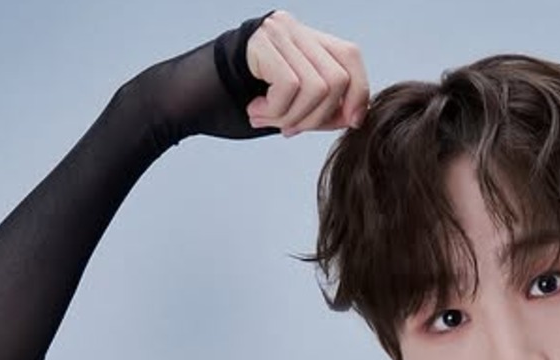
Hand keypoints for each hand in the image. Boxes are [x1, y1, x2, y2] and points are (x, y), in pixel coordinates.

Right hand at [243, 11, 368, 136]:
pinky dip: (276, 110)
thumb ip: (326, 107)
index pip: (350, 55)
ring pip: (316, 88)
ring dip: (292, 117)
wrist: (200, 88)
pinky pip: (288, 87)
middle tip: (290, 129)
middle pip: (337, 78)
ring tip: (268, 120)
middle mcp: (296, 30)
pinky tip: (256, 110)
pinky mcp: (260, 44)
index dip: (358, 90)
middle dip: (318, 117)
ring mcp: (278, 33)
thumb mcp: (296, 102)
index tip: (352, 121)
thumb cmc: (252, 96)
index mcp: (310, 39)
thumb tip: (354, 118)